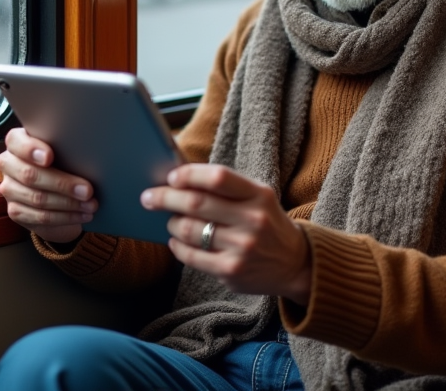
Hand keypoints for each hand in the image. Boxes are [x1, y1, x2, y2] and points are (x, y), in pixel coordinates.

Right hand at [0, 127, 97, 244]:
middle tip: (87, 190)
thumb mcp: (63, 150)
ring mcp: (9, 189)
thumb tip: (89, 151)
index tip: (50, 156)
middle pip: (30, 174)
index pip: (16, 142)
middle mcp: (8, 164)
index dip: (31, 149)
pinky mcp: (15, 211)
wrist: (56, 191)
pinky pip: (40, 217)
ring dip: (68, 204)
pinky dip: (65, 217)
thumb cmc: (63, 161)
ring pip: (37, 198)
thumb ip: (66, 146)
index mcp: (16, 142)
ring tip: (91, 204)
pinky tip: (82, 215)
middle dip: (62, 183)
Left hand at [140, 164, 310, 304]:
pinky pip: (191, 256)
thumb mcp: (258, 198)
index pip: (218, 177)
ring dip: (172, 223)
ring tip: (170, 221)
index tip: (171, 177)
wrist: (296, 263)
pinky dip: (177, 246)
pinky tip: (176, 240)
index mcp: (259, 194)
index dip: (189, 175)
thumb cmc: (267, 222)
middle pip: (197, 203)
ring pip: (190, 230)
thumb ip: (226, 187)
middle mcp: (252, 220)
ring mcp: (242, 248)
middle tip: (149, 197)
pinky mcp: (232, 271)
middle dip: (165, 198)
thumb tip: (179, 178)